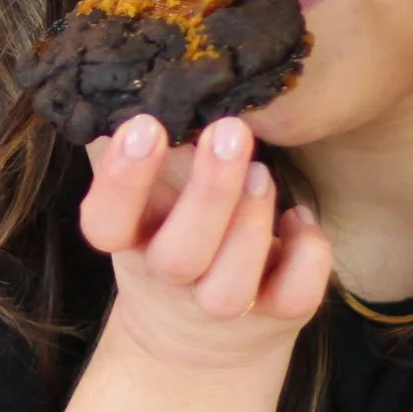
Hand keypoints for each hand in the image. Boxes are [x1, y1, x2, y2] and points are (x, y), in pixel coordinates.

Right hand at [82, 114, 334, 369]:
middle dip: (208, 194)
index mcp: (130, 243)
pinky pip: (294, 297)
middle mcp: (171, 282)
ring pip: (231, 285)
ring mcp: (222, 306)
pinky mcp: (273, 315)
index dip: (121, 181)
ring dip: (251, 225)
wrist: (191, 337)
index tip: (145, 125)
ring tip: (264, 173)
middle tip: (231, 130)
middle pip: (179, 257)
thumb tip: (113, 74)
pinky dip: (306, 257)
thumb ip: (123, 143)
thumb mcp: (138, 197)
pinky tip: (300, 218)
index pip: (106, 223)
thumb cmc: (164, 234)